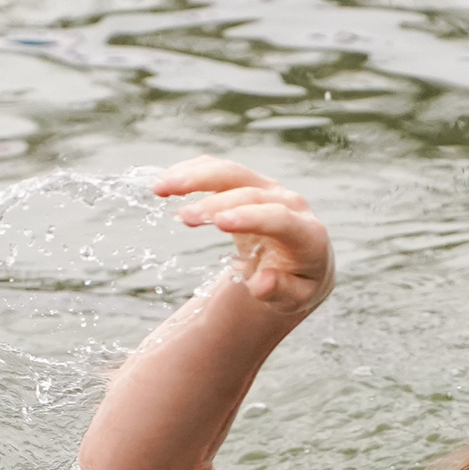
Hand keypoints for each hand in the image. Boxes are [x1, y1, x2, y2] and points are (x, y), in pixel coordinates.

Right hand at [154, 156, 334, 318]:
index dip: (251, 218)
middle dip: (215, 203)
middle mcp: (290, 204)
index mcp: (307, 234)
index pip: (280, 219)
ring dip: (195, 176)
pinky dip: (191, 173)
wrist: (301, 263)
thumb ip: (281, 292)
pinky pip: (218, 170)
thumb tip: (262, 283)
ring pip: (231, 173)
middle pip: (250, 192)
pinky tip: (166, 183)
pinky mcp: (247, 183)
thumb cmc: (296, 285)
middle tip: (183, 217)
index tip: (219, 223)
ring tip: (161, 188)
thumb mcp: (294, 299)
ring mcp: (268, 189)